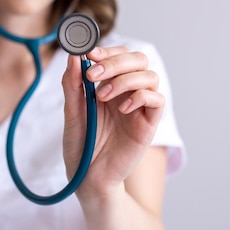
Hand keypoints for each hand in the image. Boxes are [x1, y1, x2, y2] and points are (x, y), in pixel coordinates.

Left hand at [61, 46, 164, 197]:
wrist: (88, 178)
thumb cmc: (81, 146)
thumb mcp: (72, 112)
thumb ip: (73, 84)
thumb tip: (73, 55)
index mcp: (109, 85)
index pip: (118, 55)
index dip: (107, 50)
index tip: (88, 54)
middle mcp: (127, 92)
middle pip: (138, 59)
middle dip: (115, 61)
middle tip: (92, 75)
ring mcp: (139, 107)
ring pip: (149, 75)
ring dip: (124, 79)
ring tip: (102, 96)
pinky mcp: (149, 123)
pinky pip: (157, 99)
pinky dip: (140, 96)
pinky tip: (122, 108)